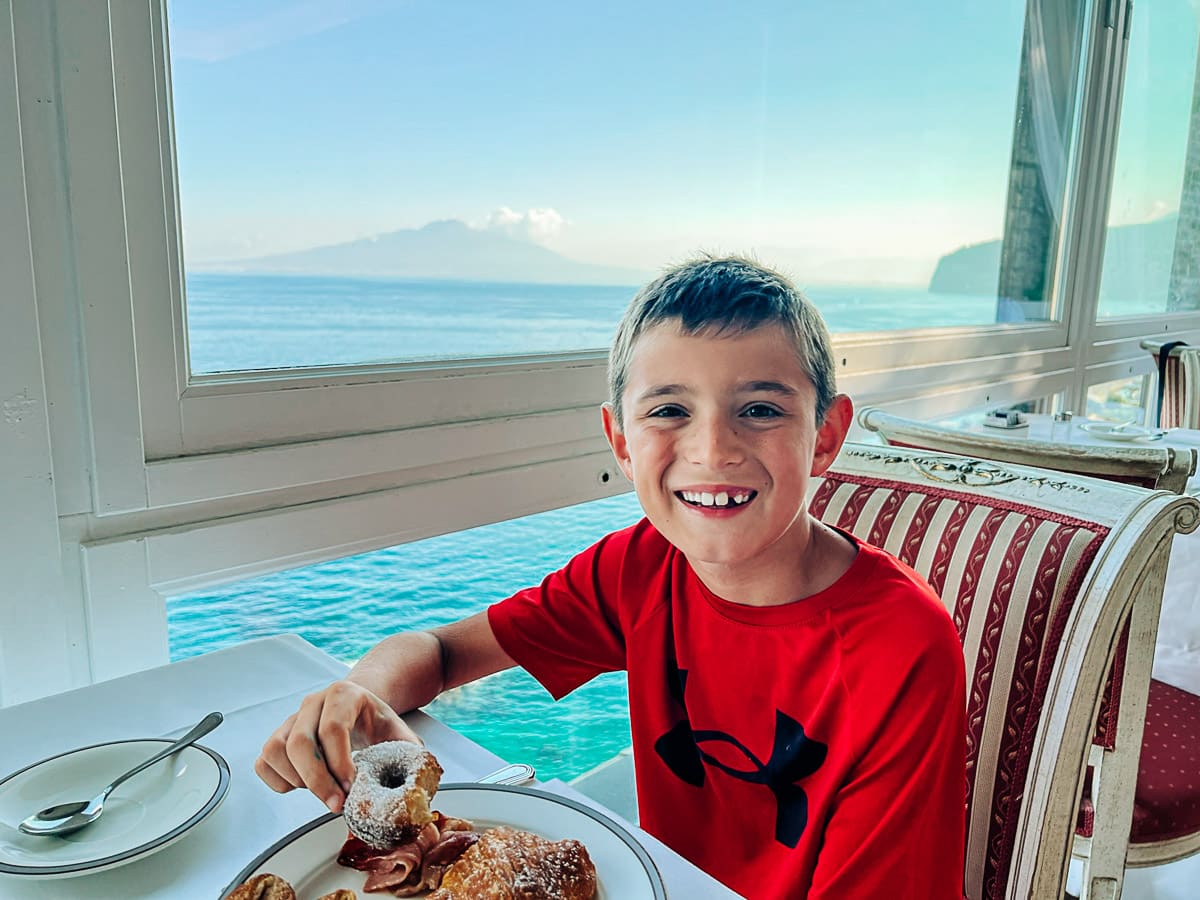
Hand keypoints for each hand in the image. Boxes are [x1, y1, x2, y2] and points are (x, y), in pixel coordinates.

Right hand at [254, 680, 420, 812]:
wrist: (361, 707)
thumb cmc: (378, 722)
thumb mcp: (399, 733)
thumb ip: (409, 755)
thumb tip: (415, 787)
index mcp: (344, 694)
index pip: (332, 728)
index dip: (340, 763)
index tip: (352, 787)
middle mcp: (313, 702)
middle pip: (299, 742)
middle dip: (318, 780)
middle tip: (337, 804)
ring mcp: (292, 718)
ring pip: (275, 750)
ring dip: (296, 780)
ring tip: (322, 790)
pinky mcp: (279, 735)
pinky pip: (264, 761)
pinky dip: (279, 780)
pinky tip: (303, 785)